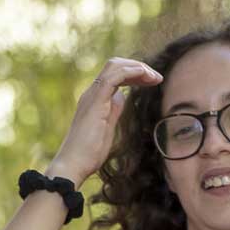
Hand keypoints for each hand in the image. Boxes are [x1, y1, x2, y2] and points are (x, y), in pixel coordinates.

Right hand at [47, 57, 163, 185]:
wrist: (72, 165)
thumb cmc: (88, 154)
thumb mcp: (107, 128)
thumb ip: (113, 111)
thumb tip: (121, 97)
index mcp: (95, 99)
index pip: (115, 75)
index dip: (135, 74)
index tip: (152, 82)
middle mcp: (92, 93)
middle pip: (116, 65)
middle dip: (139, 67)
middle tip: (157, 78)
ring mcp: (92, 95)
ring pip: (115, 66)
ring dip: (138, 67)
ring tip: (155, 77)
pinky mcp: (96, 101)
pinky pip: (114, 76)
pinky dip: (131, 72)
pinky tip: (145, 76)